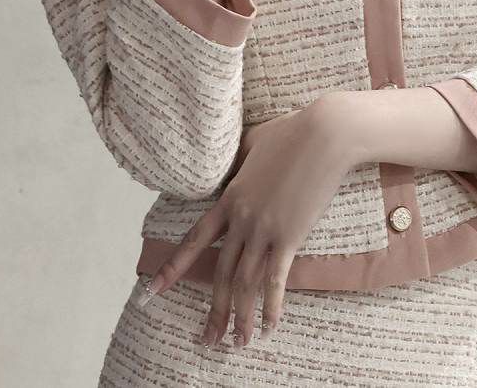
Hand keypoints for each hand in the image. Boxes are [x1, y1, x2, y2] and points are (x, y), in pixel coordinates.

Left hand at [145, 97, 352, 347]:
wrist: (325, 134)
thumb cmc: (294, 131)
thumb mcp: (255, 141)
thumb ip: (241, 158)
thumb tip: (239, 158)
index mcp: (230, 197)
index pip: (195, 240)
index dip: (172, 269)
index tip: (151, 293)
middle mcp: (242, 219)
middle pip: (221, 274)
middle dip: (213, 311)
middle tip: (206, 340)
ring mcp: (265, 229)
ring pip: (245, 283)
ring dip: (240, 318)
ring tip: (237, 344)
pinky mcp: (290, 236)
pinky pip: (276, 280)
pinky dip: (271, 307)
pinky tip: (269, 327)